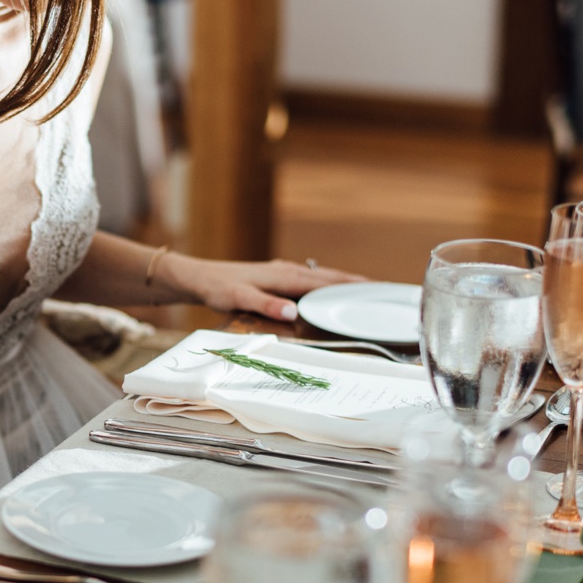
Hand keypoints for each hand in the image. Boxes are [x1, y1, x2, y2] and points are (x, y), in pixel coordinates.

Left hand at [171, 255, 363, 321]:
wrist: (198, 277)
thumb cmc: (217, 289)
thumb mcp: (239, 299)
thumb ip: (266, 305)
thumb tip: (294, 312)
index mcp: (285, 276)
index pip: (326, 282)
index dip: (353, 286)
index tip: (378, 290)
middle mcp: (287, 271)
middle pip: (329, 277)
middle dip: (356, 284)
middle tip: (383, 291)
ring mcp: (282, 272)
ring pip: (320, 277)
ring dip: (342, 283)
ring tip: (365, 290)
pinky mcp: (275, 276)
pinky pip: (308, 280)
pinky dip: (325, 284)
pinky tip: (327, 290)